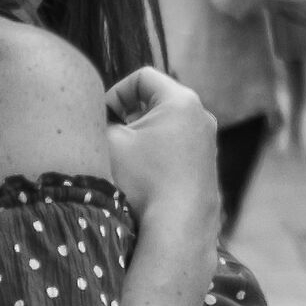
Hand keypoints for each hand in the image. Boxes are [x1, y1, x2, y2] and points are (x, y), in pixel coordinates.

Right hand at [103, 67, 220, 233]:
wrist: (177, 228)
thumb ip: (99, 119)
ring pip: (166, 126)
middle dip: (129, 115)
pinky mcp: (207, 166)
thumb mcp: (109, 141)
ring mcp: (208, 142)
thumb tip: (98, 117)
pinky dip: (157, 155)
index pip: (142, 77)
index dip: (115, 92)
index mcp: (181, 100)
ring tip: (126, 160)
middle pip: (156, 101)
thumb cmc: (143, 180)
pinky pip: (177, 148)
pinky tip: (142, 178)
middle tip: (112, 138)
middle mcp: (202, 116)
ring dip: (142, 137)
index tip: (103, 118)